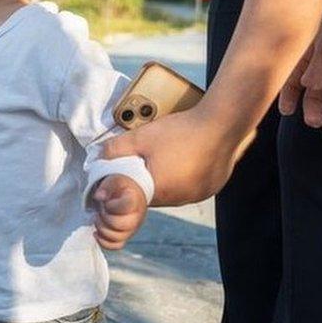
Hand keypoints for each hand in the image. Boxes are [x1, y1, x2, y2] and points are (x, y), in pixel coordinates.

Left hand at [92, 174, 147, 249]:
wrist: (132, 194)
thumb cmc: (121, 188)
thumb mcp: (114, 180)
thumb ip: (106, 187)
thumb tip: (98, 197)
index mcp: (134, 201)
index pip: (124, 206)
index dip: (111, 205)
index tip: (107, 201)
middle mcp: (135, 217)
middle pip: (119, 224)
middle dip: (104, 218)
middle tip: (100, 210)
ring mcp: (131, 228)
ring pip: (116, 237)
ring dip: (102, 229)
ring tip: (98, 219)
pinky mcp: (125, 236)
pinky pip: (116, 245)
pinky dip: (103, 242)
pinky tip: (96, 233)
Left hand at [104, 105, 244, 205]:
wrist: (223, 123)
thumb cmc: (181, 131)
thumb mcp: (141, 137)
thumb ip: (116, 149)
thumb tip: (97, 156)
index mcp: (160, 191)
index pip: (136, 198)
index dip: (130, 185)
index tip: (131, 171)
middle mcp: (181, 199)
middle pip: (155, 195)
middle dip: (148, 180)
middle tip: (147, 160)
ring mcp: (199, 195)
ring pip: (173, 192)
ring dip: (167, 180)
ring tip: (167, 158)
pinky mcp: (212, 187)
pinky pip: (191, 187)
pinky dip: (184, 178)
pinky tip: (185, 160)